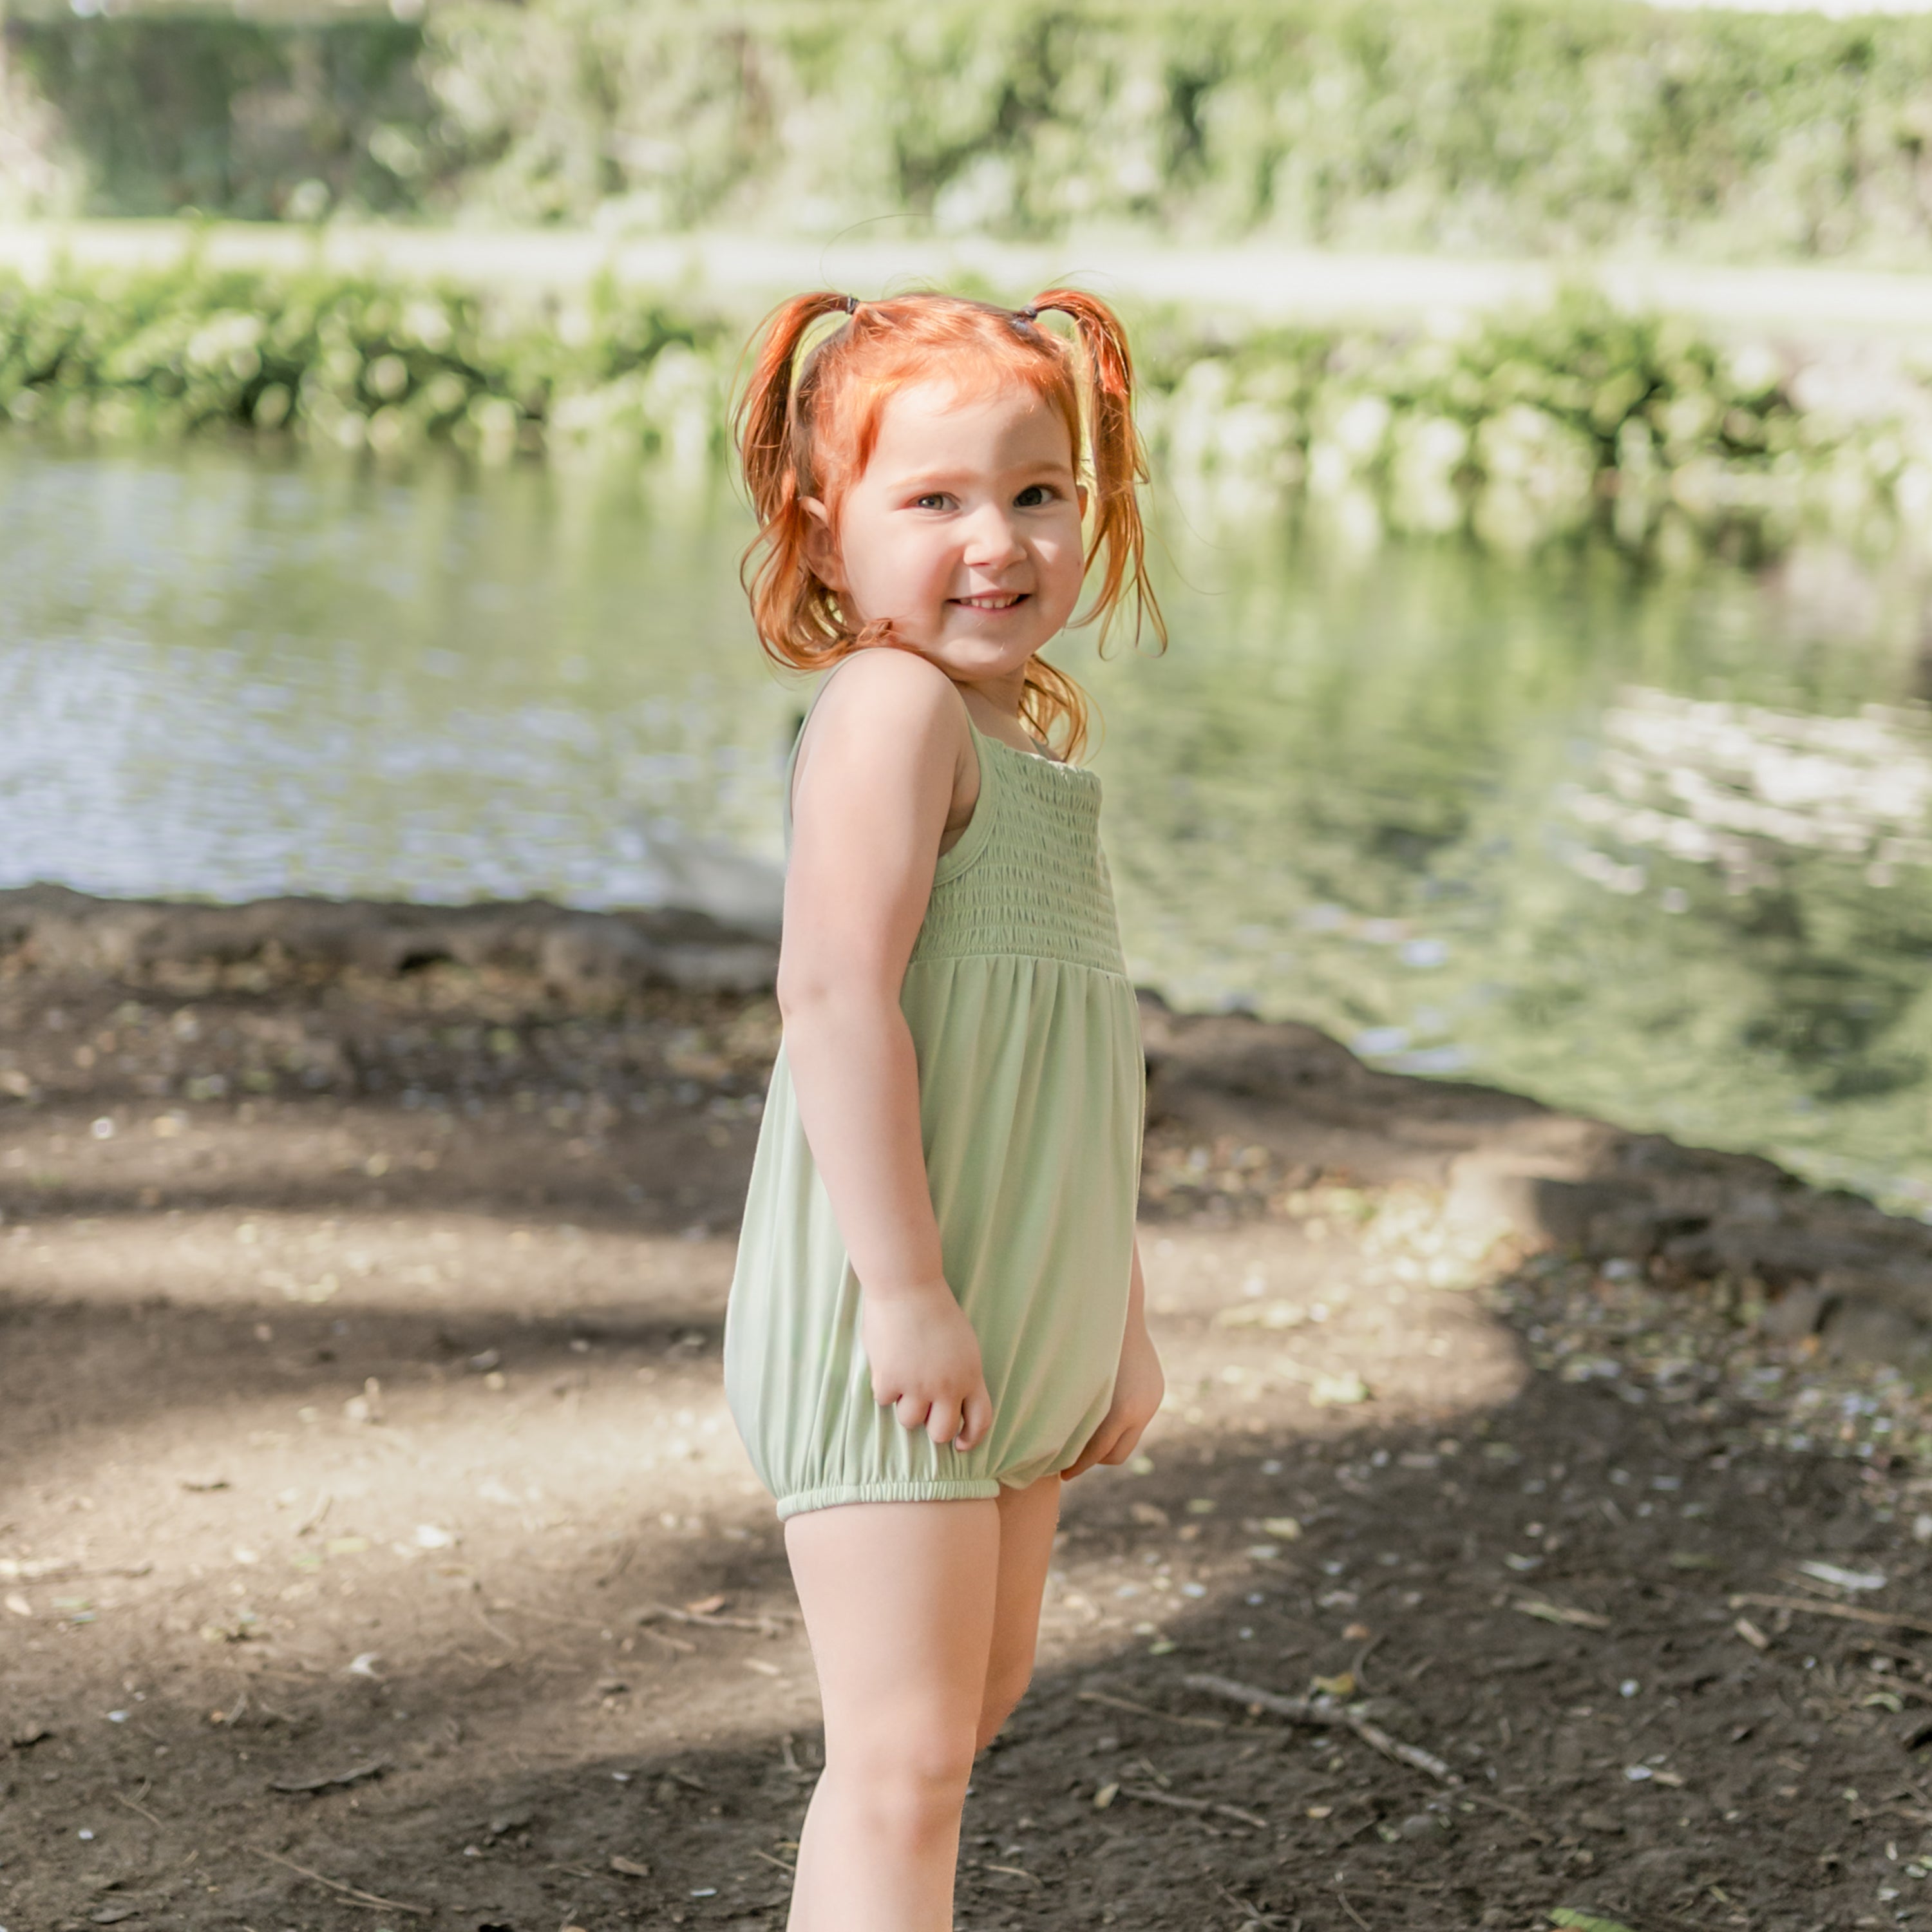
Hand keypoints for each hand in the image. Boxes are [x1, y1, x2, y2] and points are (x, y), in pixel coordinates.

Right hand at [861, 1281, 993, 1451]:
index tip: (961, 1443)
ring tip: (903, 1376)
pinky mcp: (890, 1380)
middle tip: (923, 1412)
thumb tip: (950, 1402)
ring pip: (909, 1421)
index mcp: (970, 1375)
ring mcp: (918, 1386)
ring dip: (904, 1404)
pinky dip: (883, 1385)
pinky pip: (884, 1400)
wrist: (906, 1287)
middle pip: (941, 1432)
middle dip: (931, 1428)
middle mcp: (947, 1386)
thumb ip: (960, 1374)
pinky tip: (886, 1361)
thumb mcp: (963, 1343)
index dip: (971, 1437)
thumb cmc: (934, 1309)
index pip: (980, 1420)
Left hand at [1061, 1316, 1163, 1480]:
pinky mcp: (1157, 1390)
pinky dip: (1119, 1423)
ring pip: (1128, 1438)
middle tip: (1070, 1461)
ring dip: (1108, 1442)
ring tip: (1083, 1438)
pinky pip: (1137, 1419)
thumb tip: (1045, 1444)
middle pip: (1117, 1454)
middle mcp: (1142, 1408)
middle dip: (1094, 1460)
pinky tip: (1100, 1415)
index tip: (1061, 1473)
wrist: (1117, 1306)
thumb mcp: (1070, 1380)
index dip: (1078, 1466)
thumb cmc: (1080, 1340)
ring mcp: (1152, 1399)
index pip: (1098, 1454)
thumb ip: (1066, 1412)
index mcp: (1120, 1409)